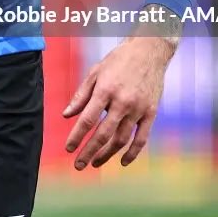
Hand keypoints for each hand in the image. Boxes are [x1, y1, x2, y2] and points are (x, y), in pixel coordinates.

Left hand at [62, 36, 174, 169]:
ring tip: (95, 163)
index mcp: (105, 90)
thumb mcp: (95, 72)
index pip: (88, 119)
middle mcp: (122, 101)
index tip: (68, 149)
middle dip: (89, 152)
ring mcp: (138, 108)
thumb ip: (81, 95)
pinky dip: (133, 153)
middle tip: (78, 165)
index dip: (77, 136)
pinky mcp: (151, 112)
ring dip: (107, 154)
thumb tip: (66, 115)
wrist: (149, 50)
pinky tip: (122, 161)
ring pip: (121, 139)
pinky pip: (142, 138)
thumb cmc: (118, 60)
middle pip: (103, 134)